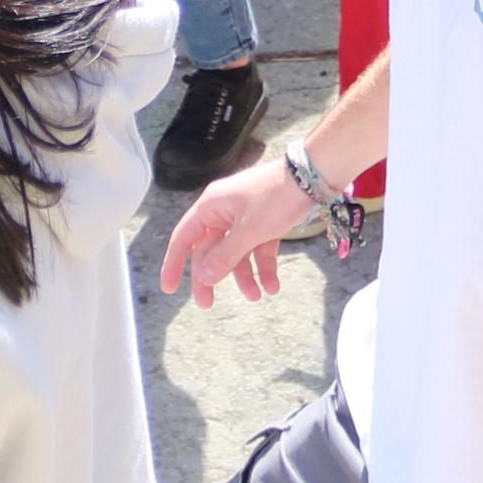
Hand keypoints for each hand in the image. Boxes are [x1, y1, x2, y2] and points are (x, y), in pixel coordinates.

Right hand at [159, 156, 312, 309]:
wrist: (313, 176)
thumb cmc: (276, 197)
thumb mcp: (249, 230)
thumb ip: (225, 255)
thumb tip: (203, 277)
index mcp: (211, 207)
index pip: (184, 238)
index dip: (174, 263)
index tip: (169, 289)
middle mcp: (224, 212)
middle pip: (210, 250)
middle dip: (211, 278)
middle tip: (208, 305)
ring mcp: (245, 218)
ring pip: (236, 253)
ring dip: (244, 276)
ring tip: (256, 297)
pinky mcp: (265, 222)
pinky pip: (257, 249)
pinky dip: (263, 267)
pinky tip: (273, 286)